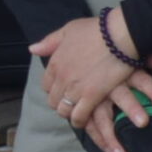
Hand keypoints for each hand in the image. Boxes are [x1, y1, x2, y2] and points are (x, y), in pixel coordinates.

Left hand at [29, 11, 151, 151]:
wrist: (118, 34)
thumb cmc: (96, 30)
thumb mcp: (68, 30)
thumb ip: (50, 42)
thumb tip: (32, 49)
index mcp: (55, 62)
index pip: (46, 84)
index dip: (53, 90)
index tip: (61, 91)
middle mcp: (61, 77)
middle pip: (53, 100)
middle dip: (59, 104)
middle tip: (69, 105)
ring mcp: (75, 88)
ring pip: (64, 110)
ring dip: (68, 113)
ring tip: (75, 115)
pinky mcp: (91, 96)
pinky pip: (79, 116)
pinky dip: (79, 121)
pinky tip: (82, 121)